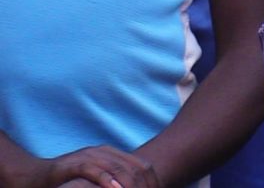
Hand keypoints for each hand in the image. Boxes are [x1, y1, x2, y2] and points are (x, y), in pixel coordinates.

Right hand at [28, 146, 158, 187]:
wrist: (37, 176)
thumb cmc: (71, 181)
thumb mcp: (99, 179)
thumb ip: (117, 180)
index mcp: (114, 154)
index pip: (143, 166)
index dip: (153, 182)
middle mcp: (104, 152)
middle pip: (134, 167)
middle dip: (144, 184)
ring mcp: (89, 156)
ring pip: (117, 167)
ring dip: (129, 183)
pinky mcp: (73, 164)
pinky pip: (93, 170)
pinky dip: (106, 180)